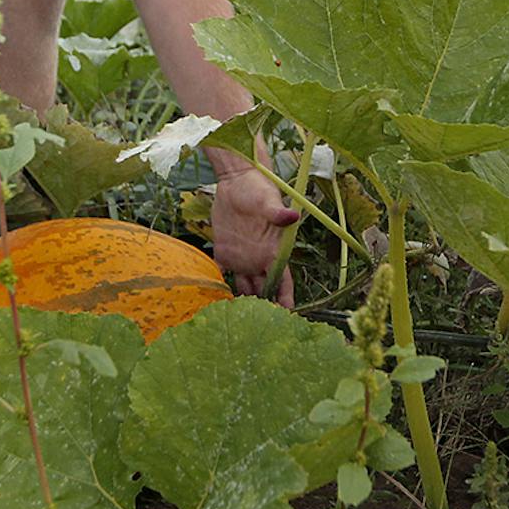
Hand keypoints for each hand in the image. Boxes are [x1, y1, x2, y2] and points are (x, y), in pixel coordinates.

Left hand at [210, 166, 300, 306]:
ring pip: (244, 286)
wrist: (236, 181)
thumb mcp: (267, 200)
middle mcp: (259, 259)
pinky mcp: (224, 252)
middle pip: (263, 289)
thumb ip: (277, 213)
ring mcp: (242, 258)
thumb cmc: (258, 189)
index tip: (287, 314)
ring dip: (243, 301)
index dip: (285, 297)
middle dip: (263, 307)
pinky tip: (216, 300)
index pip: (282, 280)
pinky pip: (224, 275)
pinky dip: (221, 287)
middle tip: (257, 326)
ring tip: (238, 320)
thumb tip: (292, 216)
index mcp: (273, 251)